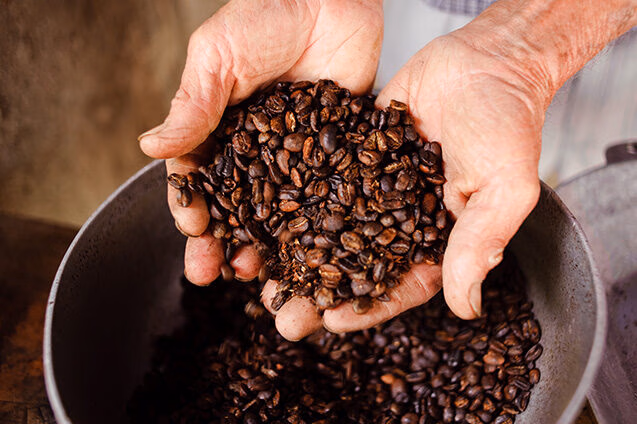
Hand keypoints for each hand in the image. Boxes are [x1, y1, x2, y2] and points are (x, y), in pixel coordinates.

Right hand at [138, 1, 382, 288]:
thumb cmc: (265, 14)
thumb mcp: (217, 56)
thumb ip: (192, 105)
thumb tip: (150, 149)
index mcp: (219, 129)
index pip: (198, 179)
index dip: (192, 207)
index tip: (193, 232)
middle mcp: (255, 149)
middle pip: (234, 206)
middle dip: (221, 241)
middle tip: (212, 274)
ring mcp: (296, 154)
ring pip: (276, 210)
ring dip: (265, 244)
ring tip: (258, 275)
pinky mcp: (335, 152)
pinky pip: (324, 195)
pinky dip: (315, 226)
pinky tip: (311, 252)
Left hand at [262, 27, 550, 338]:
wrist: (487, 58)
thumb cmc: (508, 121)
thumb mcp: (504, 186)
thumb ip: (481, 243)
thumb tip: (466, 307)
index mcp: (441, 236)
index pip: (404, 284)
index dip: (370, 306)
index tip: (332, 323)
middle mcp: (403, 217)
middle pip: (360, 263)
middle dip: (322, 291)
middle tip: (285, 316)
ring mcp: (376, 186)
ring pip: (334, 226)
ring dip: (300, 252)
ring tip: (264, 276)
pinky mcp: (356, 153)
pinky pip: (325, 180)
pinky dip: (297, 199)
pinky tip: (264, 216)